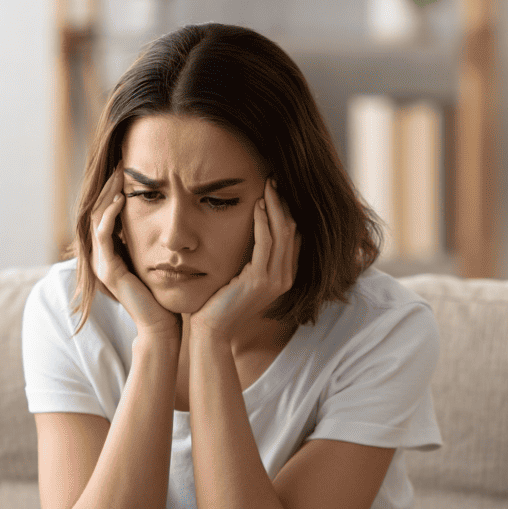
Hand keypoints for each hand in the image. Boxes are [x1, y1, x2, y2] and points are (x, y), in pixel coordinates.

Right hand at [90, 164, 180, 340]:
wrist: (164, 326)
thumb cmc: (168, 296)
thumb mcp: (161, 259)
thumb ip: (157, 240)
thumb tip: (170, 214)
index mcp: (113, 253)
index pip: (108, 213)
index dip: (115, 189)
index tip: (128, 168)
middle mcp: (103, 257)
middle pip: (98, 211)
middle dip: (109, 186)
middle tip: (120, 162)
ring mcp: (102, 264)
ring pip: (97, 219)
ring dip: (108, 194)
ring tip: (120, 174)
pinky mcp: (108, 271)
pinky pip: (103, 235)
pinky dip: (110, 215)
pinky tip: (122, 200)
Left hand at [190, 179, 300, 340]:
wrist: (212, 329)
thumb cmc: (222, 302)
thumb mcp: (243, 276)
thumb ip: (254, 258)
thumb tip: (254, 231)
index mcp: (284, 276)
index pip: (294, 236)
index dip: (288, 210)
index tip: (278, 189)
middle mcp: (285, 278)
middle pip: (292, 230)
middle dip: (284, 202)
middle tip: (275, 179)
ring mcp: (275, 280)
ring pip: (282, 233)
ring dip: (275, 205)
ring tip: (268, 184)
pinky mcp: (260, 280)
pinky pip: (265, 243)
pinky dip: (263, 221)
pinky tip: (257, 204)